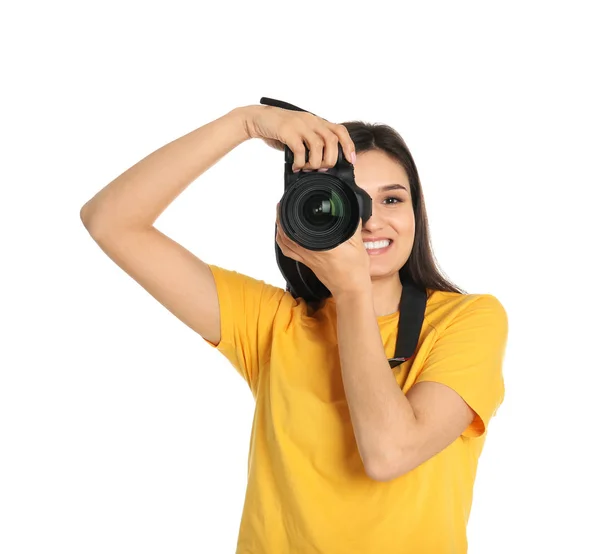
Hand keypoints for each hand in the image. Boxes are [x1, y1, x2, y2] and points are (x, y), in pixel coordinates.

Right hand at [240, 105, 355, 170]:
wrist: (257, 119)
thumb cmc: (279, 130)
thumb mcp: (300, 133)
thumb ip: (311, 143)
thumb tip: (322, 164)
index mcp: (316, 121)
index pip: (340, 131)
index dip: (348, 146)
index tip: (351, 160)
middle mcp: (311, 121)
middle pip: (332, 141)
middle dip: (330, 159)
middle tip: (322, 169)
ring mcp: (300, 125)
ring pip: (318, 146)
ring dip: (315, 162)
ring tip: (307, 168)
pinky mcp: (287, 131)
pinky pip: (300, 150)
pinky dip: (300, 162)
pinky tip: (295, 166)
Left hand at [276, 203, 371, 297]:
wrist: (350, 289)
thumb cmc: (354, 270)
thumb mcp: (357, 244)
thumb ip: (352, 225)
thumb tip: (350, 210)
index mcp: (320, 246)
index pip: (297, 228)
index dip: (287, 214)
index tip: (287, 202)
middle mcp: (309, 252)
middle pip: (285, 234)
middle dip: (281, 218)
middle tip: (282, 206)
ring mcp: (306, 259)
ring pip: (284, 243)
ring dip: (280, 229)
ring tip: (281, 217)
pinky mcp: (307, 263)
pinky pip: (289, 252)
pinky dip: (284, 242)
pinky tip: (285, 236)